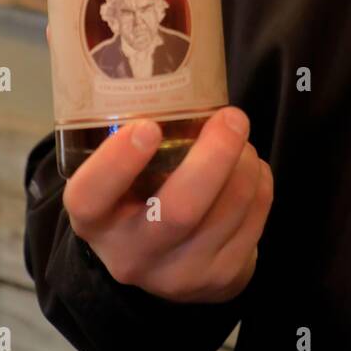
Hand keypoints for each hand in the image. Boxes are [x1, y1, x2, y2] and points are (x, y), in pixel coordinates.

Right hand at [63, 108, 272, 303]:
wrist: (162, 267)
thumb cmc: (136, 197)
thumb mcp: (117, 179)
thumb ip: (130, 142)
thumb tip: (174, 71)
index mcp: (94, 221)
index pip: (91, 196)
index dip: (117, 162)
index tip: (146, 126)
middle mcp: (131, 255)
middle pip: (180, 210)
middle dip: (214, 157)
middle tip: (232, 117)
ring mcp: (180, 274)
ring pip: (227, 211)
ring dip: (244, 163)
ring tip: (239, 139)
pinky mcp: (222, 278)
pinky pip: (254, 218)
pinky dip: (259, 182)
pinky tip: (247, 167)